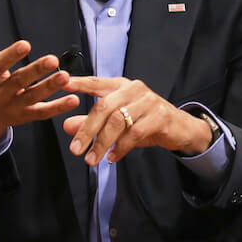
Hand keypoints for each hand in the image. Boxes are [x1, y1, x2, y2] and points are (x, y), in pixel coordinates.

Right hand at [0, 5, 79, 150]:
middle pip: (18, 81)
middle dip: (35, 71)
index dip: (11, 55)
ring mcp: (14, 106)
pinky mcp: (27, 116)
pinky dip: (58, 107)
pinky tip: (74, 99)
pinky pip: (43, 112)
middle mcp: (0, 93)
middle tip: (52, 59)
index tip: (25, 44)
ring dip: (50, 87)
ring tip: (66, 76)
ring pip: (33, 96)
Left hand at [62, 76, 212, 164]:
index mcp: (122, 86)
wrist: (180, 128)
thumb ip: (92, 122)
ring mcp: (148, 101)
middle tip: (75, 150)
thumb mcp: (117, 122)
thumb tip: (67, 126)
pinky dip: (121, 147)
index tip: (61, 84)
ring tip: (91, 159)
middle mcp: (134, 89)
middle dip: (87, 130)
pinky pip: (135, 133)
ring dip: (102, 143)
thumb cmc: (145, 122)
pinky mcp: (160, 116)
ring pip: (118, 121)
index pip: (96, 82)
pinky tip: (113, 157)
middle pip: (104, 106)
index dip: (79, 83)